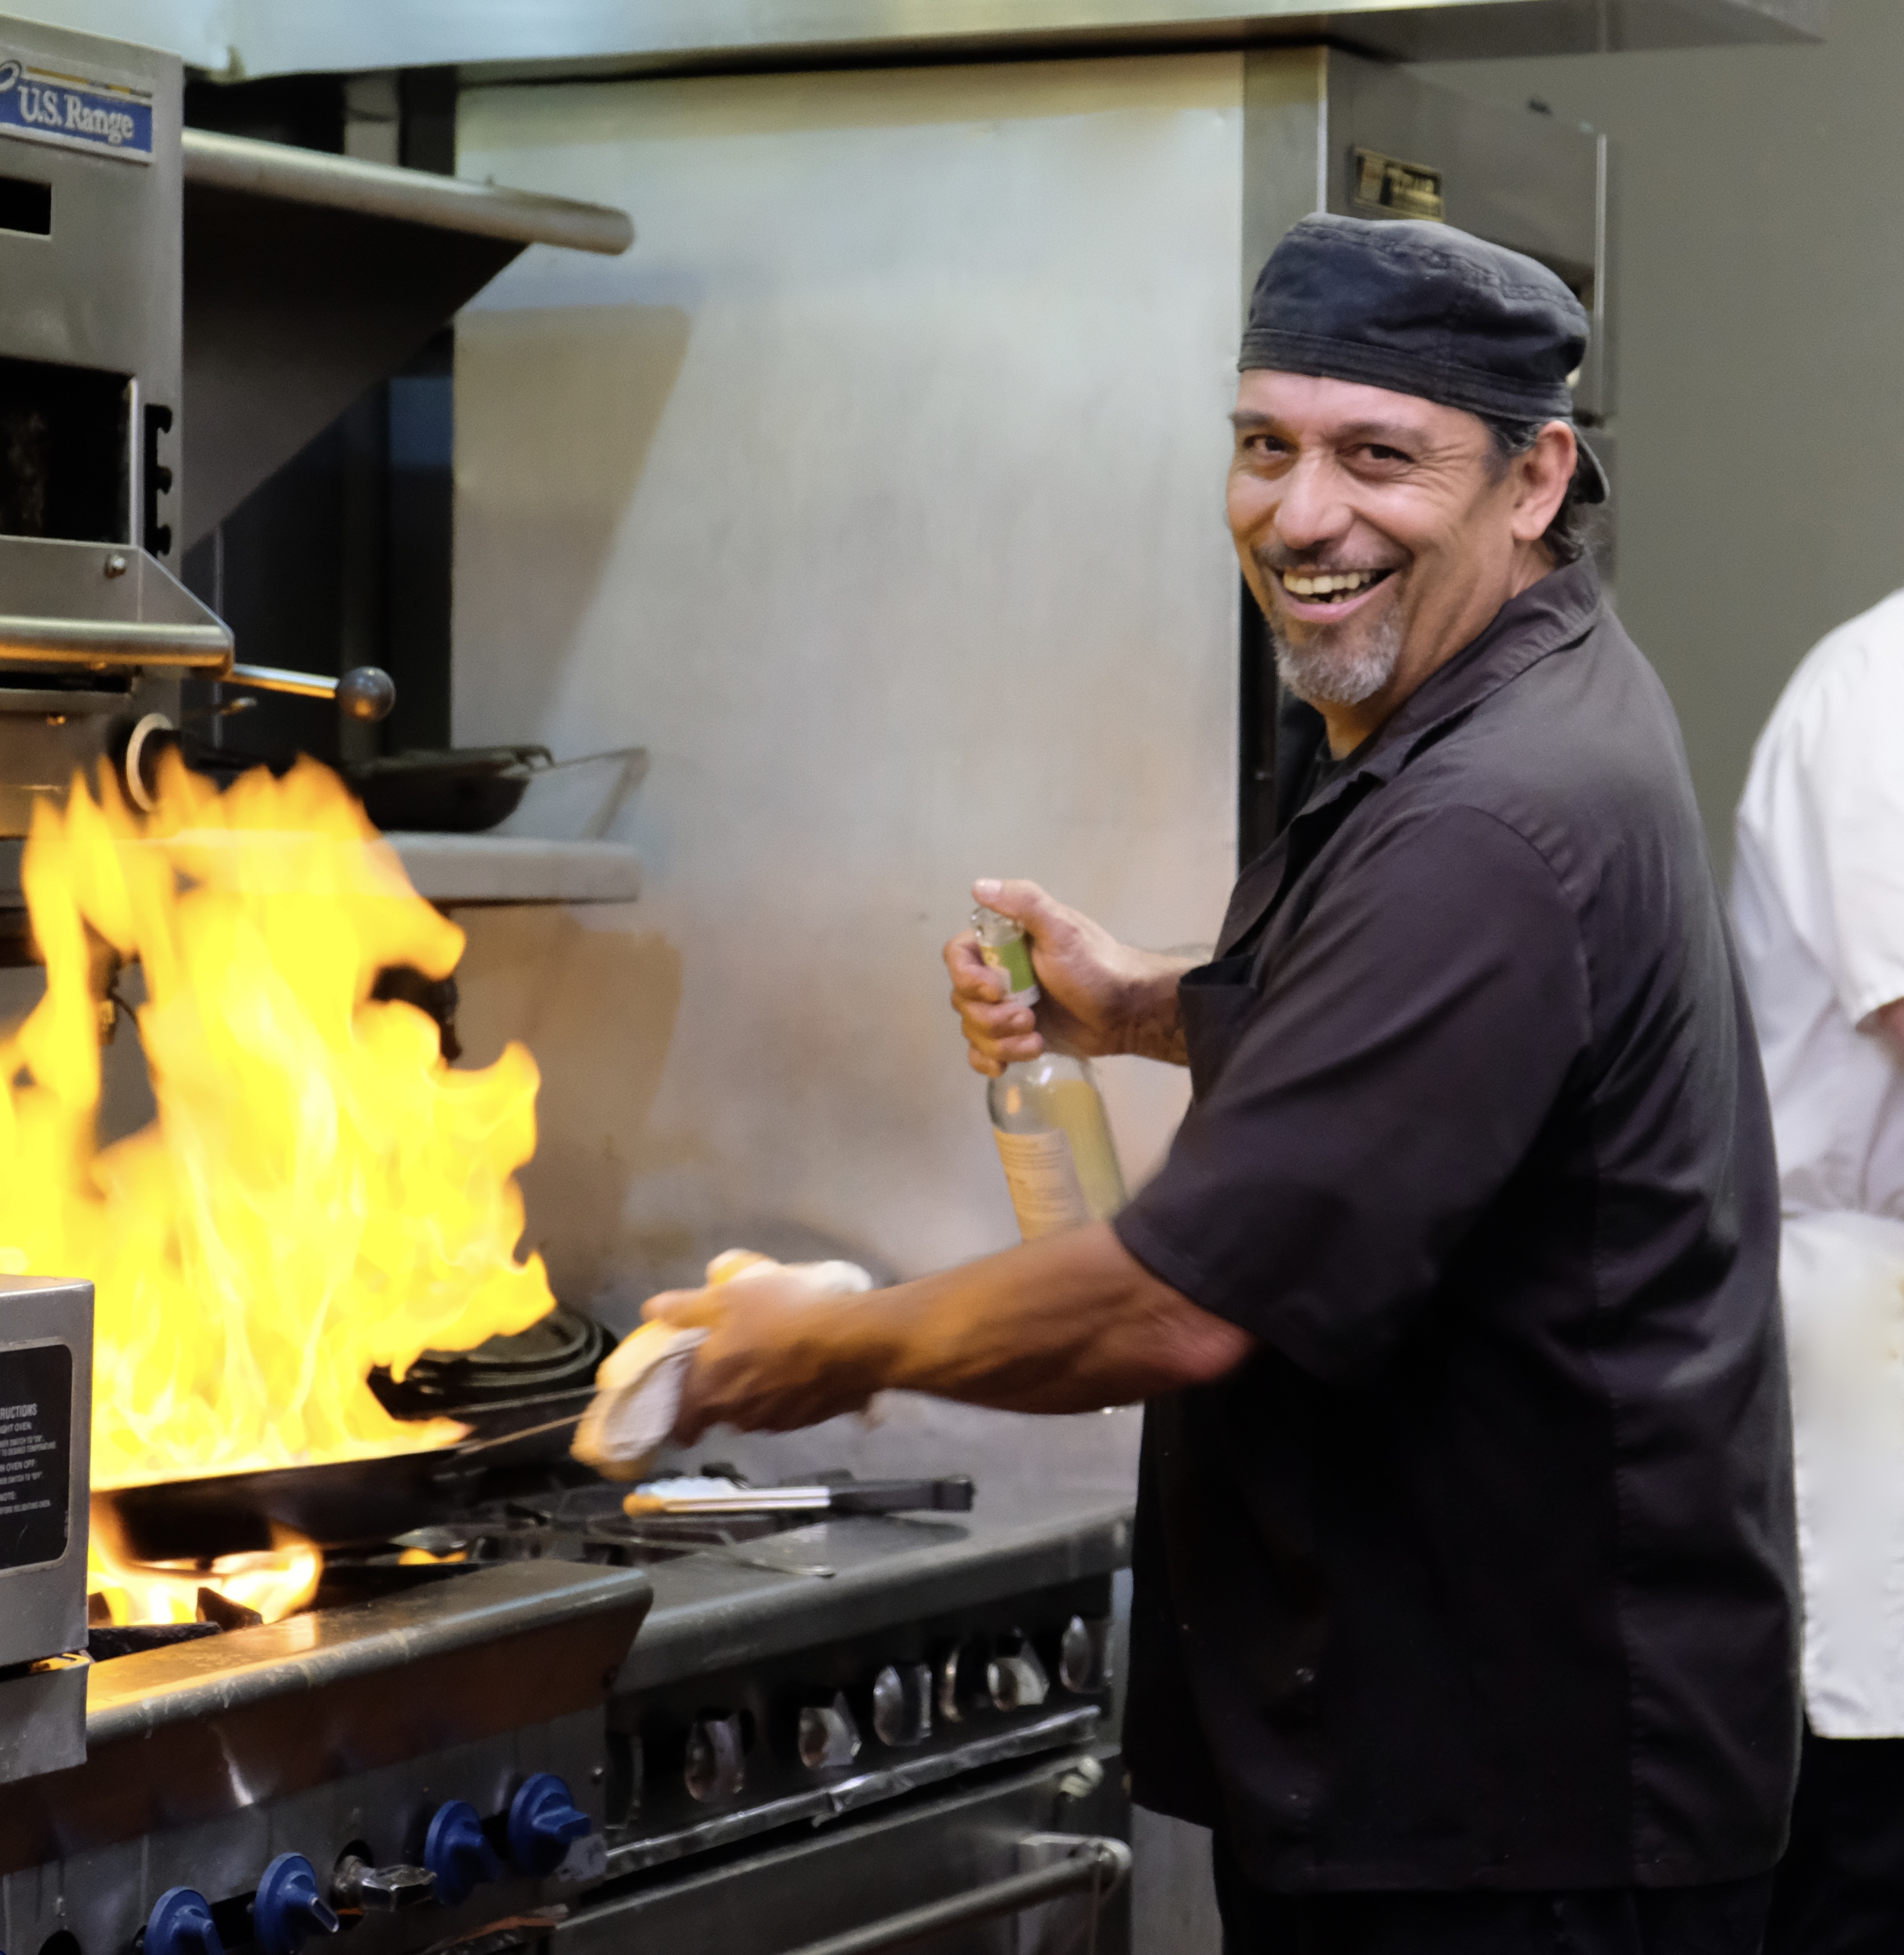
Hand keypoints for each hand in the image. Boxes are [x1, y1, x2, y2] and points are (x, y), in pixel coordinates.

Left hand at [646, 1272, 883, 1442]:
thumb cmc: (782, 1316)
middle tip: (731, 1362)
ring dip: (754, 1394)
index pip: (681, 1425)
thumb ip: (686, 1309)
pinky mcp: (807, 1420)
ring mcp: (776, 1422)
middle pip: (719, 1414)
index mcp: (709, 1392)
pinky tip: (799, 1368)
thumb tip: (651, 1310)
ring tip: (769, 1360)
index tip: (681, 1404)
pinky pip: (785, 1410)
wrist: (853, 1342)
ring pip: (753, 1413)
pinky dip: (784, 1394)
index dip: (677, 1418)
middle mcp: (738, 1416)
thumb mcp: (727, 1299)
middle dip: (720, 1394)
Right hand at [944, 877, 1191, 1075]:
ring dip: (1000, 1040)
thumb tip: (979, 887)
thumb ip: (1024, 902)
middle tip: (1029, 1018)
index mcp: (1002, 944)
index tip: (996, 991)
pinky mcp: (1015, 1037)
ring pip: (973, 1029)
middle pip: (962, 999)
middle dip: (992, 1017)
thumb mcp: (1062, 929)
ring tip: (1035, 1039)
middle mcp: (998, 974)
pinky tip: (1005, 1065)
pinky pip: (982, 1051)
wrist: (1127, 1011)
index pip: (957, 957)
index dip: (968, 978)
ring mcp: (1005, 1008)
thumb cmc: (1096, 967)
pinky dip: (988, 1059)